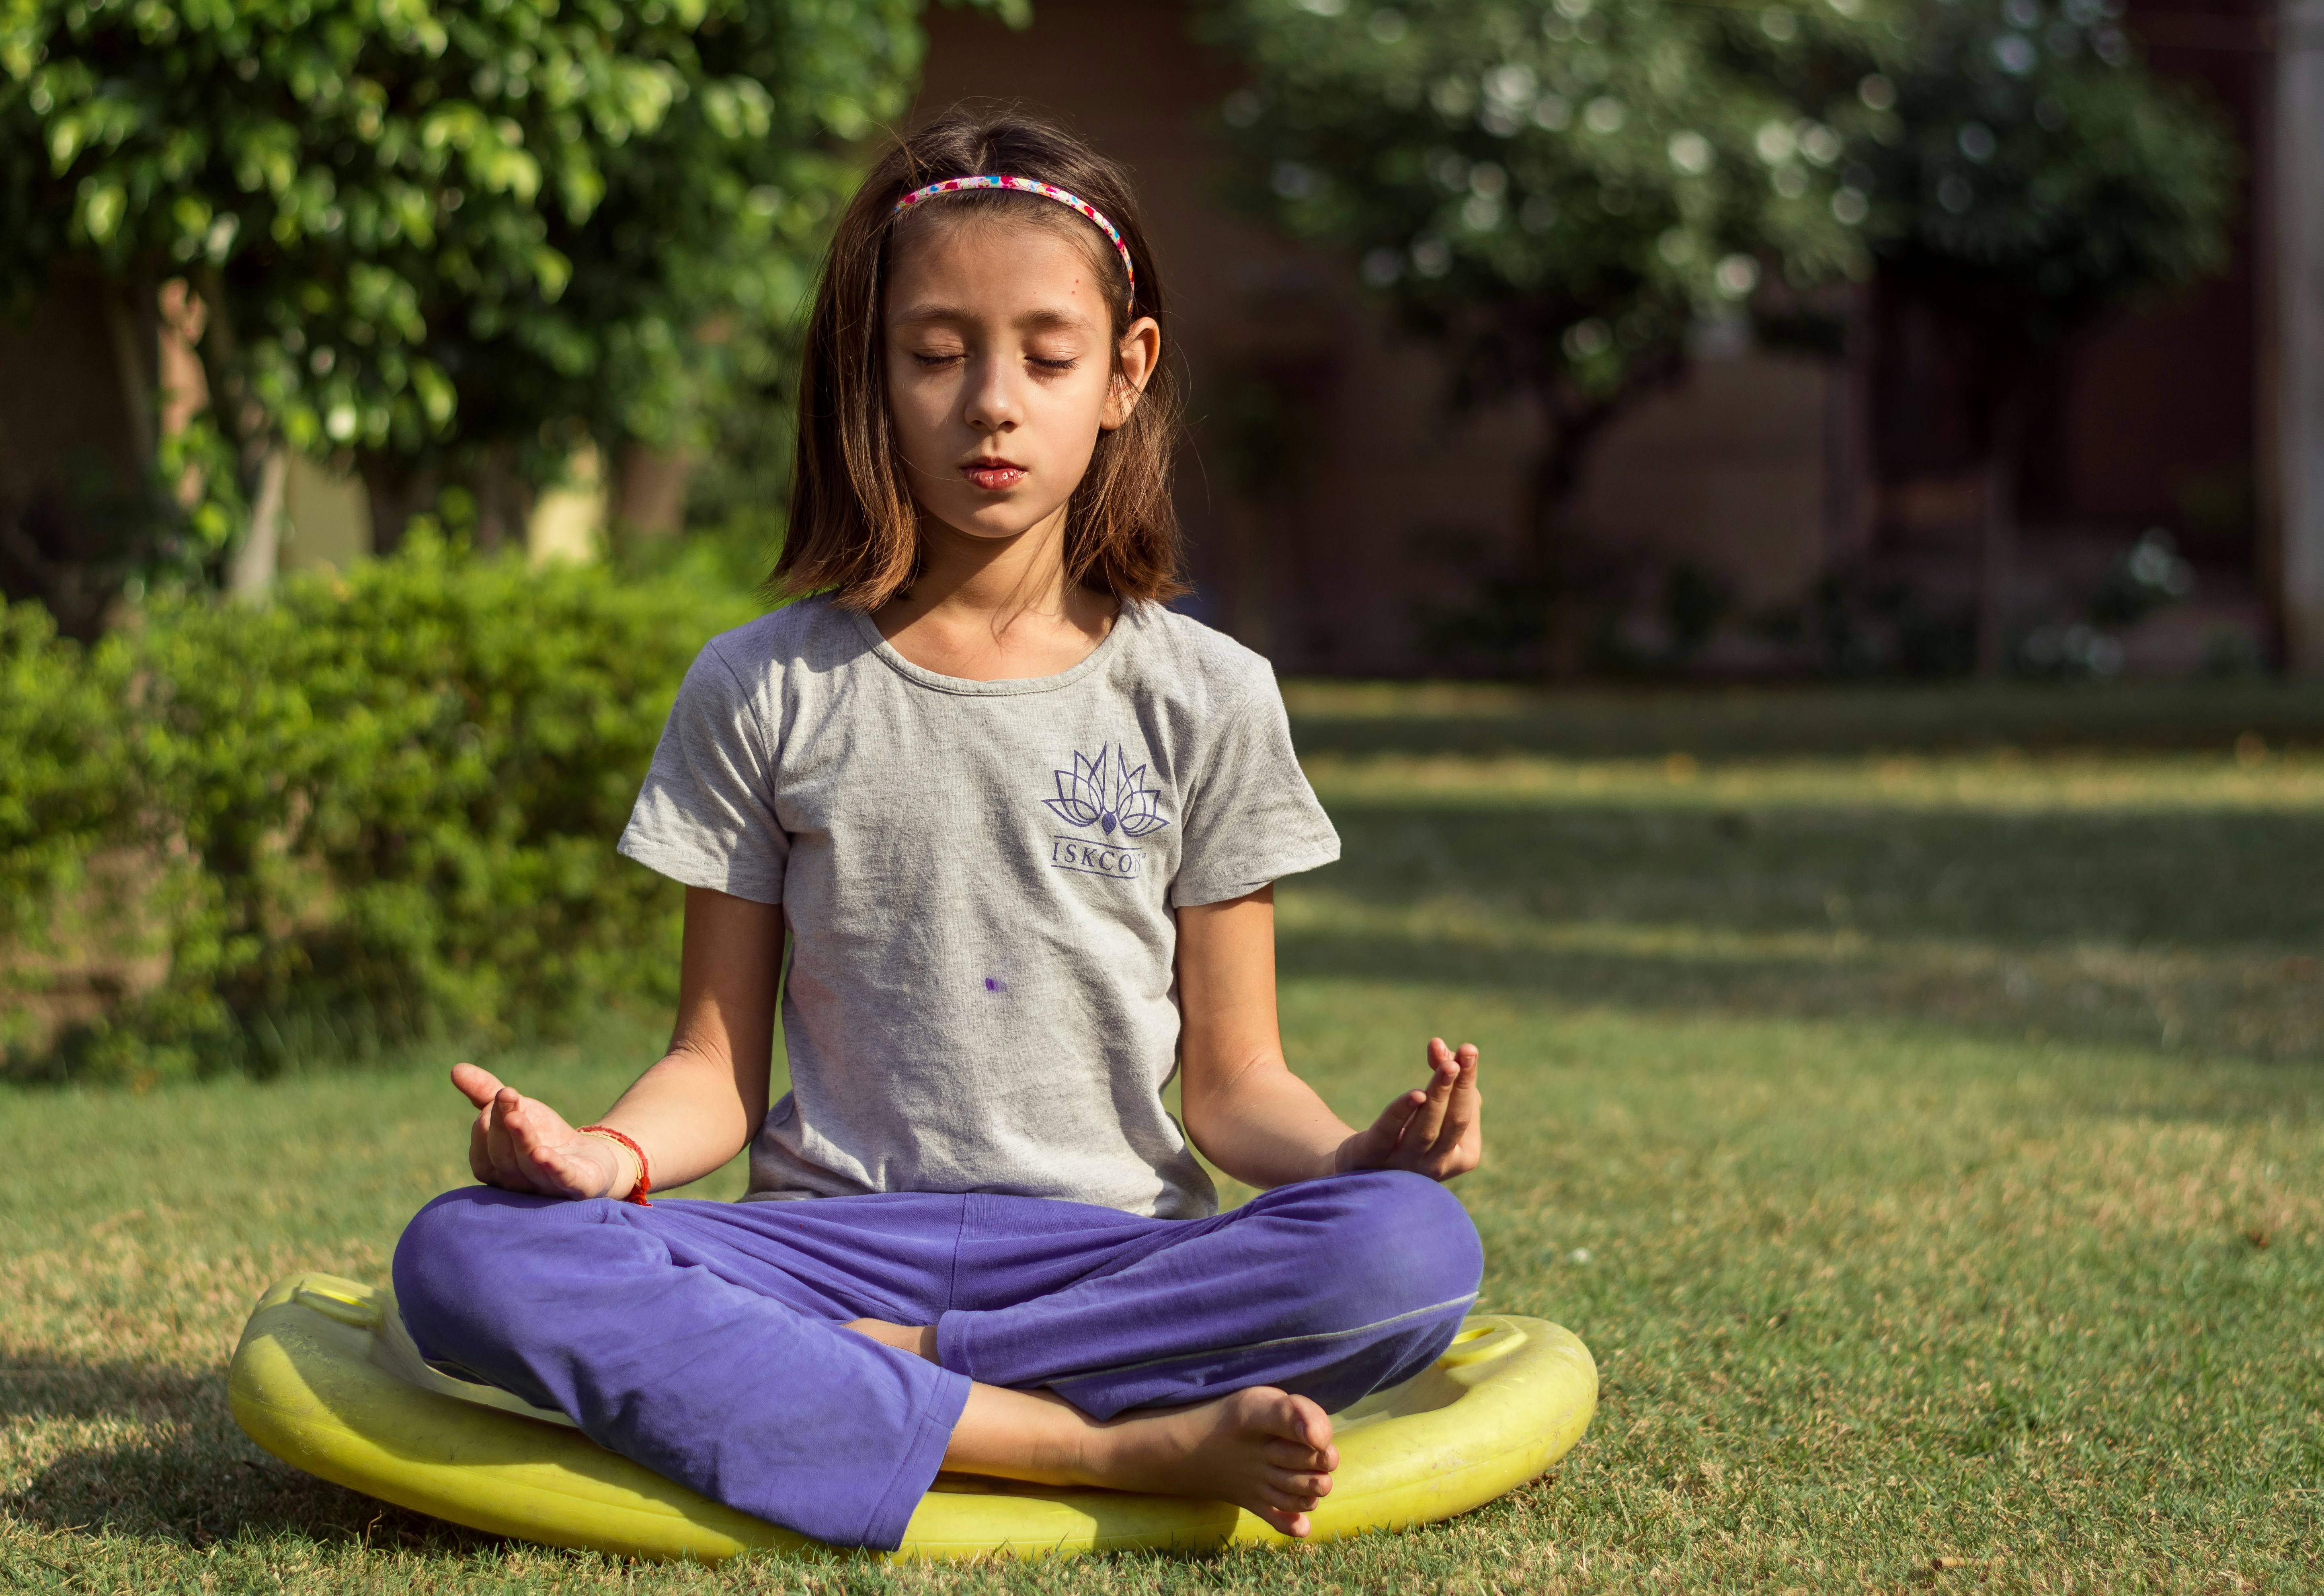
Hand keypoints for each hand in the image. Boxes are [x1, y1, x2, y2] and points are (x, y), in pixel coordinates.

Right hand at [451, 1062, 631, 1199]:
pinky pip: (562, 1180)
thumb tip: (455, 1069)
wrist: (592, 1159)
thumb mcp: (518, 1109)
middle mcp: (517, 1183)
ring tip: (516, 1117)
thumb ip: (486, 1093)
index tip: (499, 1094)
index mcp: (495, 1168)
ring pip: (528, 1167)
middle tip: (506, 1096)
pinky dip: (553, 1168)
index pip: (483, 1149)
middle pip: (502, 1157)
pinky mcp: (578, 1187)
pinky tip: (544, 1154)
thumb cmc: (544, 1135)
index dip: (488, 1122)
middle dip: (502, 1127)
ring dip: (522, 1141)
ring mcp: (546, 1187)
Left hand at [1333, 1039, 1481, 1182]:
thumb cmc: (1411, 1128)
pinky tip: (1415, 1094)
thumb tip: (1438, 1045)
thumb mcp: (1433, 1102)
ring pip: (1426, 1129)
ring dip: (1438, 1094)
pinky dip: (1401, 1112)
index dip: (1467, 1080)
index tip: (1469, 1048)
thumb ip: (1441, 1072)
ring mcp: (1406, 1166)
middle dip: (1460, 1087)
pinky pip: (1389, 1132)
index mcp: (1463, 1156)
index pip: (1468, 1114)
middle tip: (1466, 1054)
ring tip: (1447, 1065)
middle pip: (1454, 1122)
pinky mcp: (1374, 1157)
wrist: (1365, 1162)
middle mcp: (1438, 1166)